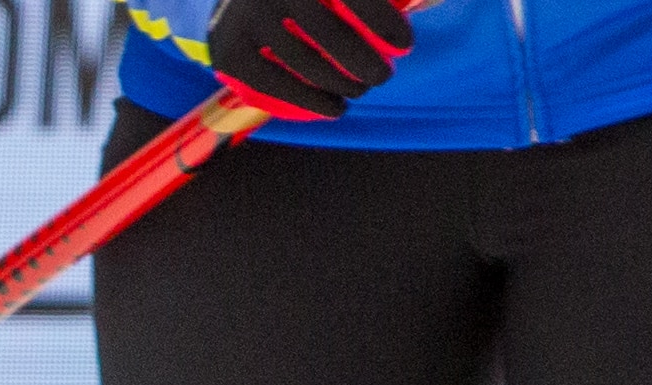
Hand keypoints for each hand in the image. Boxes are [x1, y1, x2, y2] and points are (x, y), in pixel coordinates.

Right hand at [203, 0, 411, 121]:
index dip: (383, 22)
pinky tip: (335, 107)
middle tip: (382, 76)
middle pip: (329, 34)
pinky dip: (309, 100)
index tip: (405, 44)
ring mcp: (245, 15)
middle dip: (366, 64)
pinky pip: (273, 82)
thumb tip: (424, 3)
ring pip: (305, 63)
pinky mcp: (228, 47)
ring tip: (360, 91)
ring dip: (342, 86)